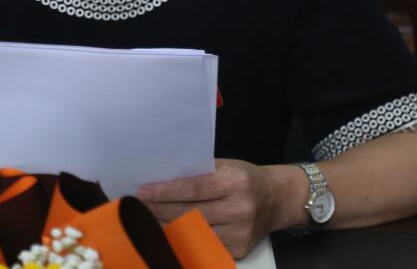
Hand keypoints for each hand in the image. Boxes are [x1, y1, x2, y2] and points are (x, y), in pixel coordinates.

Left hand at [136, 159, 296, 258]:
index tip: (143, 191)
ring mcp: (239, 233)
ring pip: (192, 233)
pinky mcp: (238, 249)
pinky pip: (203, 246)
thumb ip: (199, 173)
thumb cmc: (246, 178)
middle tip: (138, 206)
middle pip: (189, 213)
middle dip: (158, 210)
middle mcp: (239, 209)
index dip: (164, 192)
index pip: (193, 189)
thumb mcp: (226, 166)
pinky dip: (183, 240)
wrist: (278, 200)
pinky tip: (168, 232)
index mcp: (236, 182)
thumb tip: (162, 179)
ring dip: (165, 226)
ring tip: (147, 218)